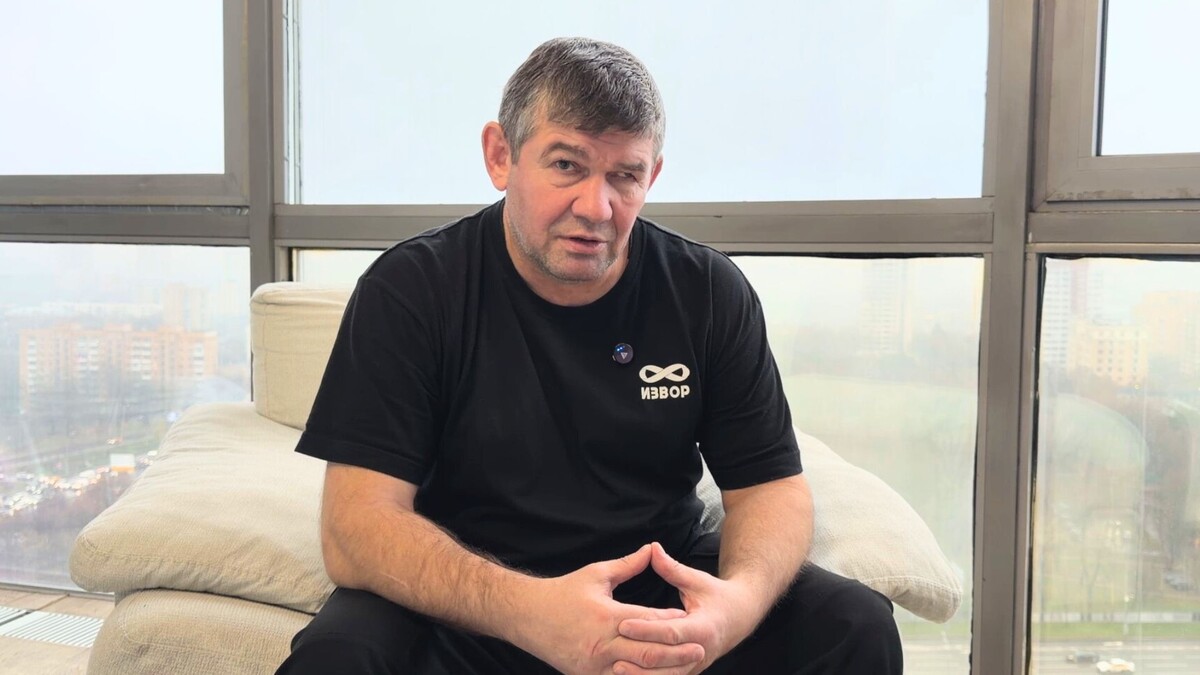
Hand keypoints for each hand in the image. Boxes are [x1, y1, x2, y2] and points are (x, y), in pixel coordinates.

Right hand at [513, 544, 706, 674]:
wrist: (527, 616)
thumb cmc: (563, 592)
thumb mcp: (595, 574)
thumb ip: (627, 565)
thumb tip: (652, 549)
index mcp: (606, 616)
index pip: (647, 620)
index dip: (670, 621)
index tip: (689, 618)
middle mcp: (601, 644)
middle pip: (647, 652)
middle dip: (675, 652)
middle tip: (700, 650)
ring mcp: (594, 665)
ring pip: (635, 673)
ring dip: (661, 672)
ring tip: (683, 668)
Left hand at [614, 543, 764, 673]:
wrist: (739, 618)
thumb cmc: (717, 596)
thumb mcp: (697, 580)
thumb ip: (673, 568)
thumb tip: (652, 549)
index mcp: (703, 628)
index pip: (671, 632)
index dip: (646, 629)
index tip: (623, 624)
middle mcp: (700, 651)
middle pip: (666, 659)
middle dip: (639, 655)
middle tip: (612, 649)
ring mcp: (694, 665)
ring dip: (641, 674)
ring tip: (616, 667)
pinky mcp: (688, 672)